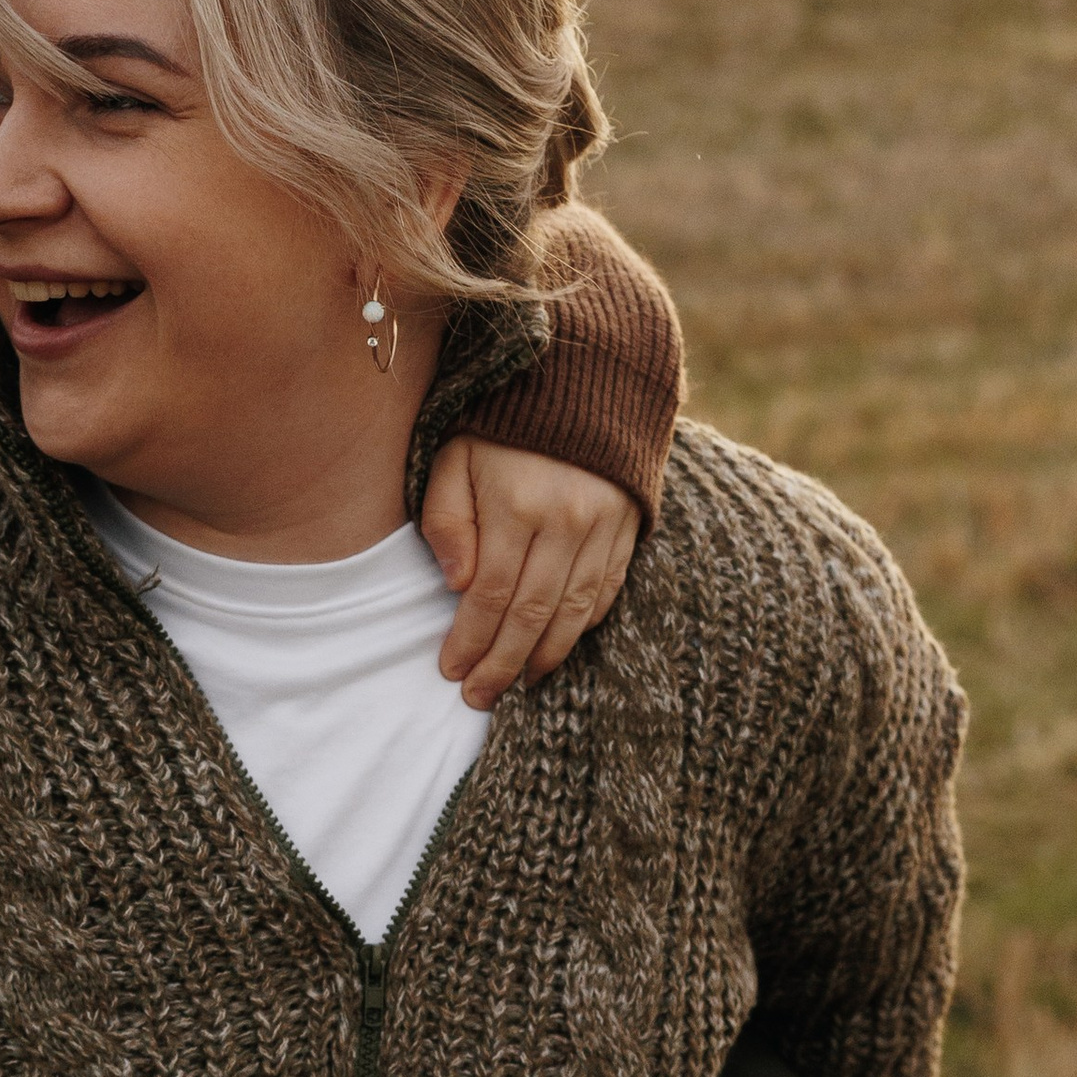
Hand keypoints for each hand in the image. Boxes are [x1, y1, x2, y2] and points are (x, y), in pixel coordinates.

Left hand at [419, 435, 639, 706]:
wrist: (584, 379)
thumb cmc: (500, 424)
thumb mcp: (454, 457)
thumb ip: (447, 520)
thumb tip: (456, 585)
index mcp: (517, 504)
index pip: (490, 594)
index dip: (470, 640)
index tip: (450, 671)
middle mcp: (567, 521)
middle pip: (531, 614)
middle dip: (502, 664)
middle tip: (478, 697)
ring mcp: (605, 527)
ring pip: (574, 612)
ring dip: (544, 657)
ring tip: (518, 684)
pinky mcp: (629, 528)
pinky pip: (607, 591)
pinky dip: (581, 627)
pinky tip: (556, 647)